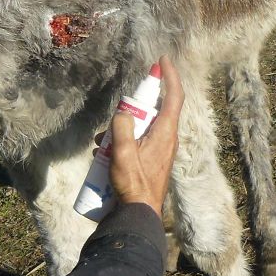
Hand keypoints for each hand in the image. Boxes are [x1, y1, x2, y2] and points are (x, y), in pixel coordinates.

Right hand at [108, 56, 183, 217]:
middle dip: (132, 109)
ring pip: (141, 128)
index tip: (162, 61)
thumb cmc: (133, 185)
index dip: (170, 76)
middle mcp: (166, 139)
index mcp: (165, 133)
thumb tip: (122, 115)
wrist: (138, 214)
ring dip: (121, 129)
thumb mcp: (123, 153)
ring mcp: (160, 151)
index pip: (174, 97)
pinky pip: (137, 143)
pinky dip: (121, 143)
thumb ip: (122, 127)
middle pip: (153, 111)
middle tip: (117, 114)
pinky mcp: (151, 161)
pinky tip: (103, 154)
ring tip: (101, 141)